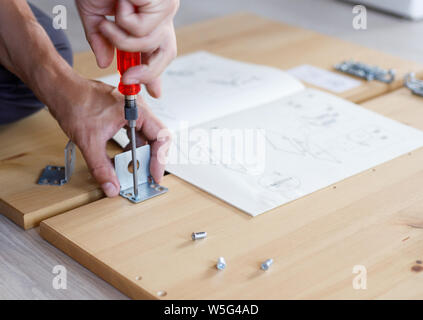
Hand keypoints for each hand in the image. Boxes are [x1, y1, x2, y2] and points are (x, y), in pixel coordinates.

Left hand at [49, 76, 170, 196]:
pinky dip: (131, 149)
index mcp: (136, 109)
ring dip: (141, 155)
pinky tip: (123, 159)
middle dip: (151, 160)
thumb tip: (112, 186)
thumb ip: (101, 167)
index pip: (161, 136)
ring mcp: (132, 112)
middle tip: (146, 177)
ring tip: (133, 170)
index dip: (160, 158)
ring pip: (147, 138)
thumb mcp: (89, 141)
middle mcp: (138, 109)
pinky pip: (135, 135)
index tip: (154, 174)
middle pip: (157, 138)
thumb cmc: (73, 101)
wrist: (60, 89)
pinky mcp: (124, 116)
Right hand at [76, 0, 178, 97]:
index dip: (155, 73)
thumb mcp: (94, 14)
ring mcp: (165, 9)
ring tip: (109, 19)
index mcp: (148, 19)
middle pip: (166, 54)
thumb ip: (101, 40)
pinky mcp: (163, 3)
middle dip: (148, 72)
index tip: (154, 92)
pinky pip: (142, 30)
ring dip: (120, 37)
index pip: (158, 50)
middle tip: (129, 79)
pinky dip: (123, 21)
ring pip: (148, 44)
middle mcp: (161, 15)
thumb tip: (104, 62)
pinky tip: (121, 3)